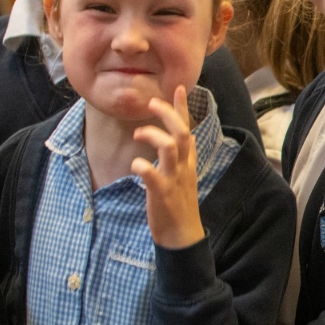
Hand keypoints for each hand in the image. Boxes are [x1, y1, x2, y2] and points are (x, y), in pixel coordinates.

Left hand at [131, 86, 205, 250]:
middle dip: (167, 114)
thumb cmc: (178, 206)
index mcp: (188, 162)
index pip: (188, 129)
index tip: (178, 87)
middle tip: (152, 102)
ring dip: (154, 135)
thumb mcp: (182, 178)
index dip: (182, 108)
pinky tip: (136, 165)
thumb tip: (166, 141)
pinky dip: (143, 167)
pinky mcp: (162, 193)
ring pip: (171, 148)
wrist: (183, 236)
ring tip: (138, 134)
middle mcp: (184, 167)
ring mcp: (174, 179)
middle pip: (182, 132)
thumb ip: (177, 159)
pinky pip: (153, 175)